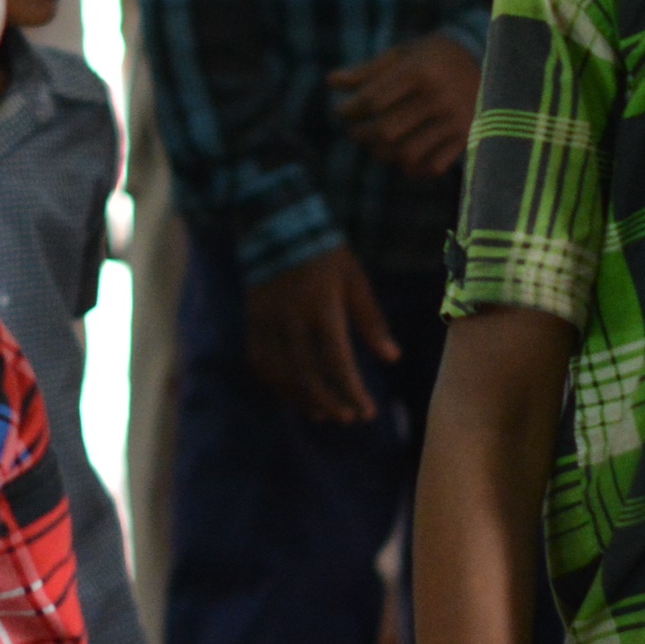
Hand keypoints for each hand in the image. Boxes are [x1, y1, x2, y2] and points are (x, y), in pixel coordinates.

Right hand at [244, 246, 400, 422]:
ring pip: (281, 374)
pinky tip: (293, 393)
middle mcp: (290, 318)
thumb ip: (371, 321)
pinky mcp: (252, 320)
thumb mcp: (355, 280)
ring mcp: (267, 321)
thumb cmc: (326, 254)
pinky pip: (260, 362)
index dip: (352, 391)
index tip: (367, 411)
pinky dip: (276, 383)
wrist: (277, 225)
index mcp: (321, 307)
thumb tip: (392, 358)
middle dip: (329, 403)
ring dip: (302, 399)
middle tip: (348, 418)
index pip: (337, 362)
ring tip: (322, 414)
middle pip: (307, 376)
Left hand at [329, 33, 482, 179]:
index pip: (373, 100)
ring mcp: (456, 120)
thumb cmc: (435, 57)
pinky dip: (411, 167)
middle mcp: (439, 97)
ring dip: (382, 154)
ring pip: (407, 153)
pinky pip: (432, 166)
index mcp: (421, 70)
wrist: (494, 61)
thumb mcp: (404, 54)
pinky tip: (401, 157)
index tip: (341, 111)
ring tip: (374, 145)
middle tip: (354, 132)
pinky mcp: (468, 138)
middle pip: (387, 130)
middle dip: (362, 134)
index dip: (350, 109)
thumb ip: (369, 70)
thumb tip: (331, 82)